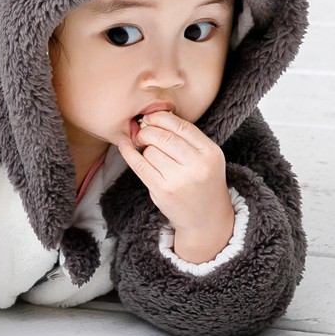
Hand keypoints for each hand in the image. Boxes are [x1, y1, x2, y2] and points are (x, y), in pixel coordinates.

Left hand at [118, 111, 234, 263]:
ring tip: (151, 155)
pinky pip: (140, 165)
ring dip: (145, 149)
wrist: (207, 218)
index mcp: (210, 153)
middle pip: (162, 137)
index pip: (181, 126)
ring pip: (150, 151)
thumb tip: (152, 117)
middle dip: (147, 131)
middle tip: (142, 133)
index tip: (150, 117)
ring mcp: (179, 180)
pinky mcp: (163, 191)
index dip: (161, 118)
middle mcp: (196, 165)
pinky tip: (124, 146)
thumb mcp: (207, 157)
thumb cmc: (203, 182)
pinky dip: (129, 153)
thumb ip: (187, 138)